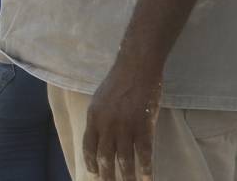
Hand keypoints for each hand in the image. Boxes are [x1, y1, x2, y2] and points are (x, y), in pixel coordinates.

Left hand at [83, 61, 161, 180]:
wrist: (136, 68)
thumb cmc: (119, 80)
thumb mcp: (100, 99)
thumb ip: (99, 118)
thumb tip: (100, 135)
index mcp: (93, 117)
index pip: (88, 145)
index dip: (90, 162)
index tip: (94, 173)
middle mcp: (106, 125)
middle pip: (105, 157)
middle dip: (107, 175)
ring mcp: (125, 127)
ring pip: (125, 159)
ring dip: (128, 176)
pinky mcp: (144, 126)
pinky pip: (144, 152)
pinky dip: (146, 167)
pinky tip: (147, 177)